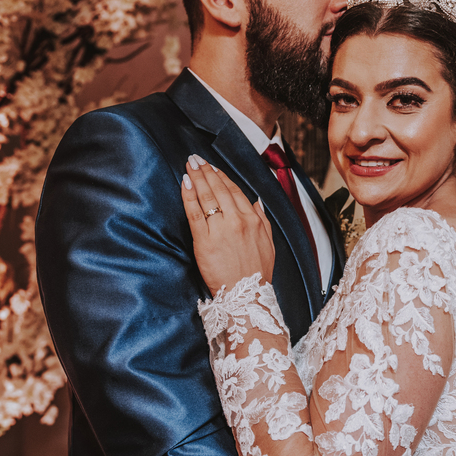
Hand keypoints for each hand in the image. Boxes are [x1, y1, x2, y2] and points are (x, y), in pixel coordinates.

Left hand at [180, 155, 274, 291]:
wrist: (246, 297)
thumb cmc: (257, 274)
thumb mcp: (269, 244)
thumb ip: (263, 220)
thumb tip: (258, 202)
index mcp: (254, 220)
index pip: (235, 191)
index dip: (222, 177)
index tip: (213, 168)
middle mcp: (238, 221)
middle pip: (219, 189)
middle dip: (207, 171)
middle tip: (196, 159)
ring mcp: (221, 229)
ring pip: (207, 197)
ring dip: (198, 177)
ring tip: (190, 165)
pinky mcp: (205, 240)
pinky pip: (195, 212)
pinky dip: (189, 195)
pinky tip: (185, 182)